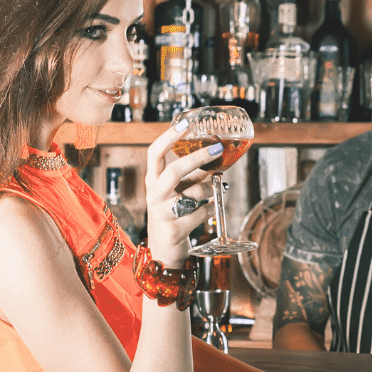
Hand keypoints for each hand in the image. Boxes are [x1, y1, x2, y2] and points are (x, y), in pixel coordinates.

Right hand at [144, 120, 218, 263]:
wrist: (163, 249)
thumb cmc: (173, 214)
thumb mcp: (178, 192)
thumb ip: (192, 176)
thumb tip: (215, 155)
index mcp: (153, 181)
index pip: (154, 153)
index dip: (169, 137)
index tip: (186, 122)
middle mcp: (154, 195)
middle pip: (174, 170)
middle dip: (198, 158)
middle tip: (217, 148)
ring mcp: (162, 213)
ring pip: (194, 194)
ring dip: (210, 190)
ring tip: (214, 191)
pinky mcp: (174, 229)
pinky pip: (202, 213)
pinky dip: (211, 209)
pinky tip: (212, 208)